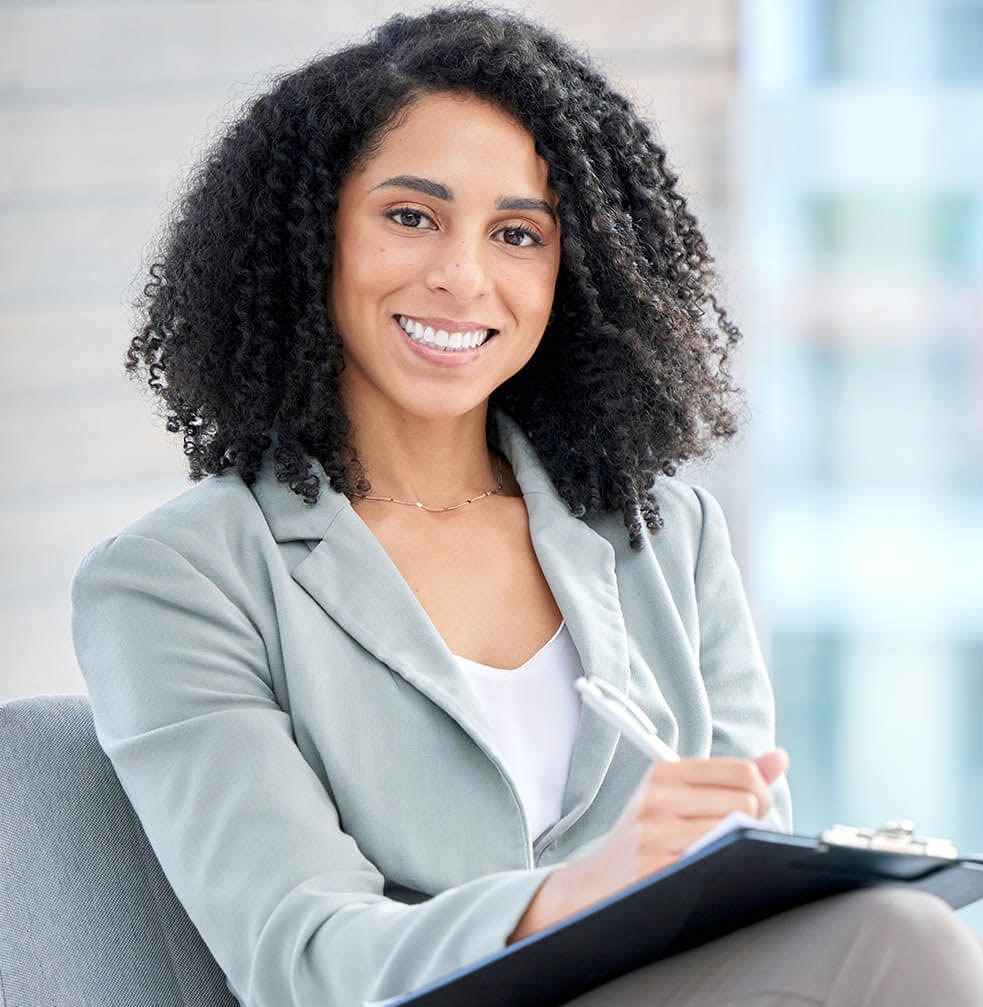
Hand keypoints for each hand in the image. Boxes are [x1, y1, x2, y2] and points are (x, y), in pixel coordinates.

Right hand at [509, 748, 788, 942]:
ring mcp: (656, 833)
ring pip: (736, 829)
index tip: (753, 808)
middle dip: (752, 820)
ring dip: (738, 844)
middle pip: (745, 800)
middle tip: (733, 834)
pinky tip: (708, 867)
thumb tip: (780, 758)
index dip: (761, 792)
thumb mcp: (678, 797)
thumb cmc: (647, 836)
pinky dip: (723, 864)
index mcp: (663, 772)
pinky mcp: (658, 867)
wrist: (596, 882)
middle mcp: (657, 797)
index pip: (741, 771)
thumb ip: (729, 777)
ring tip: (717, 850)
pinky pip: (716, 859)